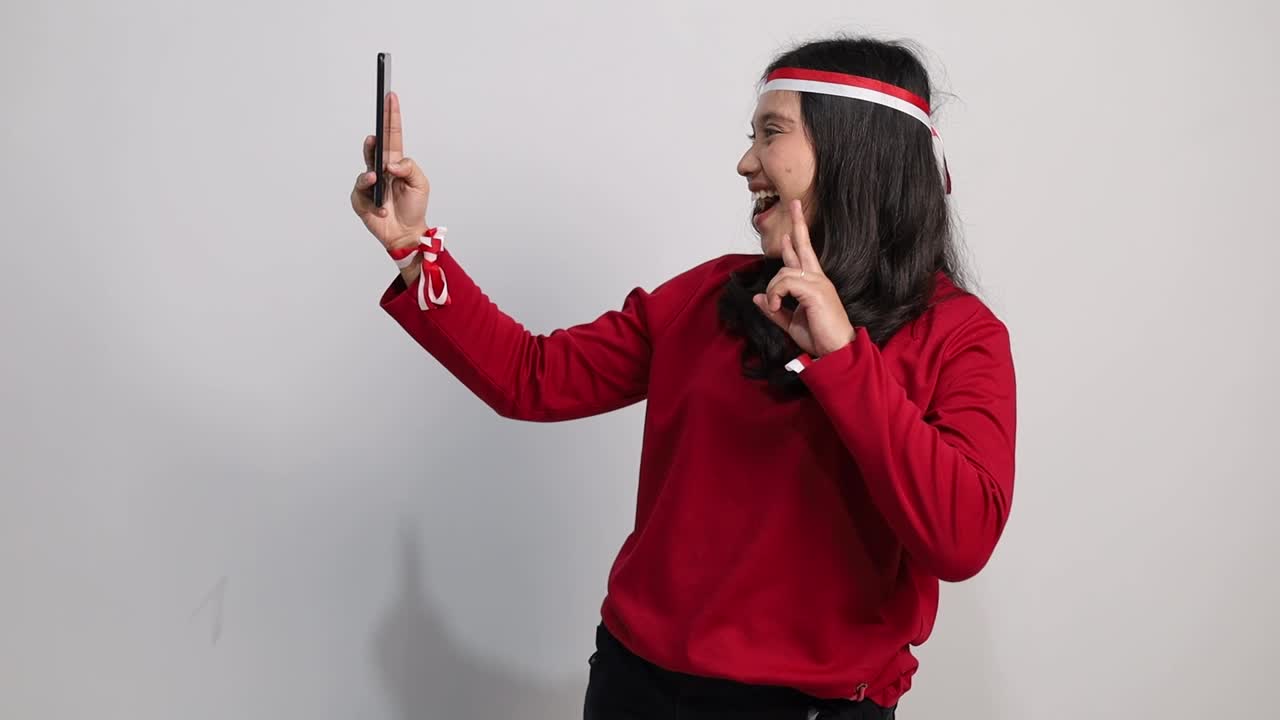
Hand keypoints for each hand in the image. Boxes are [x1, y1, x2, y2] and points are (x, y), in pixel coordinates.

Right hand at [350, 92, 431, 280]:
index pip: (392, 135)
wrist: (407, 232)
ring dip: (370, 176)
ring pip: (364, 172)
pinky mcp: (360, 200)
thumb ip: (409, 168)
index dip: (391, 116)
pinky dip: (374, 202)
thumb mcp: (421, 184)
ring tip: (377, 180)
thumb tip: (390, 163)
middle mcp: (380, 169)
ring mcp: (369, 184)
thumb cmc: (415, 206)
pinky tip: (382, 209)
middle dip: (373, 141)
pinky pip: (361, 195)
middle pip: (374, 149)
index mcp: (396, 162)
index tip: (390, 96)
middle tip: (374, 137)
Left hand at [753, 199, 856, 356]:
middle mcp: (818, 278)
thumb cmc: (820, 338)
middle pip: (804, 244)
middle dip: (797, 224)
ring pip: (783, 272)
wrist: (836, 351)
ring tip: (773, 306)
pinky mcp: (815, 291)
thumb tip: (757, 299)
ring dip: (772, 290)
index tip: (788, 228)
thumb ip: (774, 310)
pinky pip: (785, 283)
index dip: (795, 239)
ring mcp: (818, 282)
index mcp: (814, 283)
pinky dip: (775, 295)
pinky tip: (775, 306)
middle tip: (794, 202)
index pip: (804, 255)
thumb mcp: (790, 323)